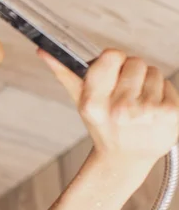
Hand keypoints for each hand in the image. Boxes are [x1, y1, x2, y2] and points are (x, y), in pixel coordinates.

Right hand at [38, 48, 178, 165]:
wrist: (125, 158)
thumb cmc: (102, 125)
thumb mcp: (80, 100)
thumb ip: (65, 72)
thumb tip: (43, 51)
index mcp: (93, 103)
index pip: (112, 55)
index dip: (113, 61)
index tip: (111, 72)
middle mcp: (120, 109)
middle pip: (135, 62)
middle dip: (131, 74)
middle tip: (125, 94)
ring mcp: (147, 113)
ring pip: (153, 72)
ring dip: (147, 84)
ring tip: (138, 104)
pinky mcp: (170, 115)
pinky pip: (168, 85)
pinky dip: (162, 94)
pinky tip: (153, 110)